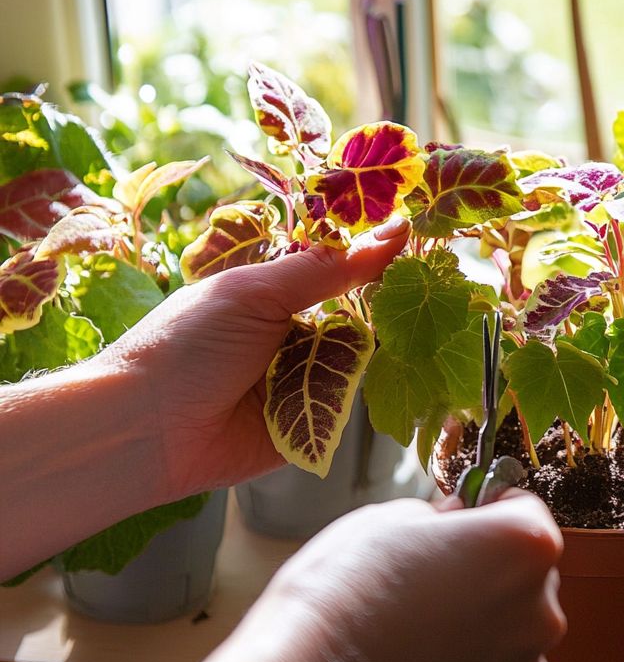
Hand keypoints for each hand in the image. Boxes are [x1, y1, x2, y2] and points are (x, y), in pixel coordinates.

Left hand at [100, 218, 409, 501]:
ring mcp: (304, 379)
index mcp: (275, 291)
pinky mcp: (311, 425)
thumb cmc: (188, 345)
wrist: (146, 431)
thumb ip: (328, 267)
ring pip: (363, 357)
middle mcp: (294, 332)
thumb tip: (396, 231)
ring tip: (424, 330)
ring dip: (385, 348)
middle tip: (439, 289)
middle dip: (391, 303)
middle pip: (361, 312)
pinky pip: (353, 404)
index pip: (341, 266)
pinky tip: (405, 373)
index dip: (377, 255)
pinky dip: (370, 392)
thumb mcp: (257, 292)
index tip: (424, 240)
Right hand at [161, 492, 565, 661]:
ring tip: (418, 619)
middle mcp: (541, 607)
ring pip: (513, 621)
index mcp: (524, 544)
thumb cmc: (344, 596)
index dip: (485, 506)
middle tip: (429, 570)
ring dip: (482, 614)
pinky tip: (422, 656)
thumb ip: (444, 515)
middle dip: (488, 562)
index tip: (458, 515)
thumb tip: (458, 521)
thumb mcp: (390, 518)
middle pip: (526, 568)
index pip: (524, 506)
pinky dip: (473, 660)